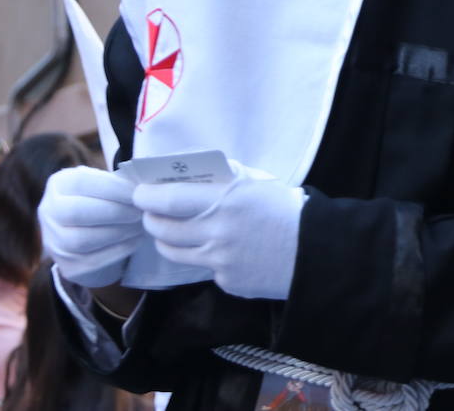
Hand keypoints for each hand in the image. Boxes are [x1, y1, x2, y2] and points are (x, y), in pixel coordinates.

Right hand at [38, 167, 144, 286]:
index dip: (110, 187)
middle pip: (76, 212)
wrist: (86, 239)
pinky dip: (117, 251)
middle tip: (137, 212)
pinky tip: (133, 242)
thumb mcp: (100, 186)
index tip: (135, 192)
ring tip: (138, 226)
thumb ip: (115, 183)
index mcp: (58, 185)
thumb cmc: (99, 203)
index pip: (80, 182)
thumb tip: (140, 186)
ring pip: (82, 240)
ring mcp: (54, 242)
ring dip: (116, 233)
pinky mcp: (67, 266)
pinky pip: (92, 261)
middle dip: (113, 212)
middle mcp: (48, 212)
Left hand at [134, 168, 305, 299]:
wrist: (315, 252)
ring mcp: (220, 262)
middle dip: (150, 219)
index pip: (169, 199)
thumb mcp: (255, 181)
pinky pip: (202, 267)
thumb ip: (222, 176)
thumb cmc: (284, 208)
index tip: (138, 193)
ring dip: (165, 239)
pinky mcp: (227, 282)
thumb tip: (188, 170)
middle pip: (163, 229)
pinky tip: (214, 248)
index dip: (147, 197)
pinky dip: (201, 256)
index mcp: (224, 201)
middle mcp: (217, 233)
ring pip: (175, 252)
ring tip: (168, 230)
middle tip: (149, 212)